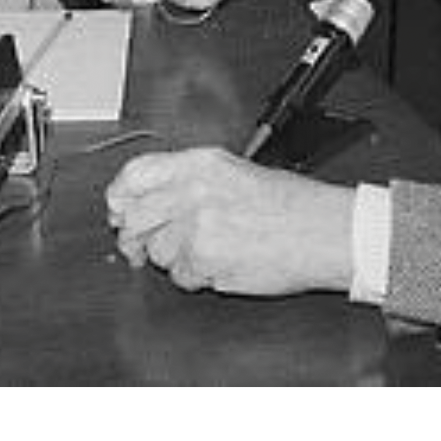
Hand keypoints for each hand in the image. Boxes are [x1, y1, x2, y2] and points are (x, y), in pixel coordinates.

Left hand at [104, 147, 353, 295]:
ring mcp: (198, 226)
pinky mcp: (206, 259)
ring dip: (173, 258)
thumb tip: (147, 198)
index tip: (117, 209)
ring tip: (204, 251)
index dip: (119, 195)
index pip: (135, 174)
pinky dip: (195, 277)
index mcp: (201, 163)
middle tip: (140, 246)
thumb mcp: (236, 171)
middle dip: (135, 237)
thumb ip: (189, 180)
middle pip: (136, 217)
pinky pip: (180, 276)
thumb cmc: (291, 205)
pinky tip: (218, 265)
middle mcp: (194, 190)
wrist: (323, 231)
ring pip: (156, 251)